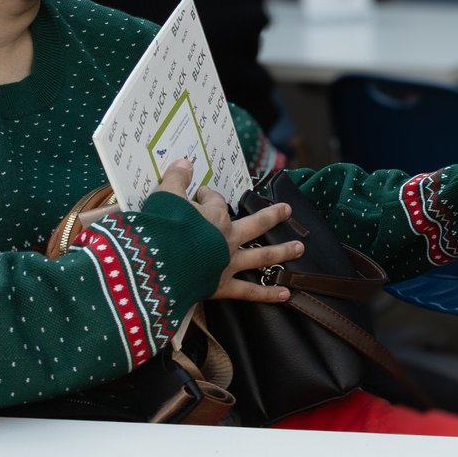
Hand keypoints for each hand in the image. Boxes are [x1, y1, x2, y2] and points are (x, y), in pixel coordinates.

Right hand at [151, 158, 302, 301]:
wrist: (157, 264)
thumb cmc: (161, 228)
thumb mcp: (164, 196)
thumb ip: (176, 179)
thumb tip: (185, 162)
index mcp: (214, 216)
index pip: (215, 200)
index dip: (207, 195)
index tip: (199, 193)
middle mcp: (228, 237)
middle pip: (256, 224)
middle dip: (272, 216)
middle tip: (287, 210)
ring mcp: (229, 262)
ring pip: (262, 256)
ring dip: (282, 251)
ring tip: (300, 248)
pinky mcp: (223, 286)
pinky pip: (249, 291)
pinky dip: (268, 293)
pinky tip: (285, 295)